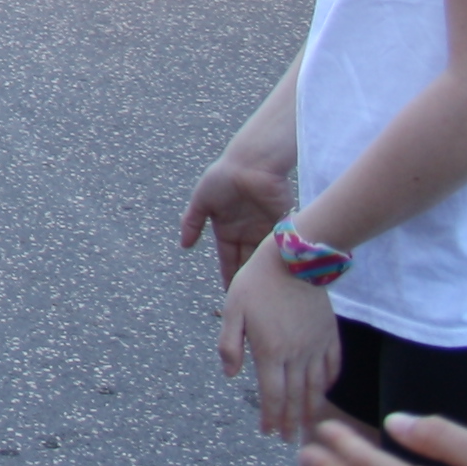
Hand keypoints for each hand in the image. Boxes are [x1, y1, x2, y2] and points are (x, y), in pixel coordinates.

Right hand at [177, 148, 290, 286]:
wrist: (251, 164)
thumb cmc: (223, 178)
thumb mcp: (202, 201)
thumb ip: (192, 222)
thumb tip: (184, 246)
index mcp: (227, 229)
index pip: (228, 259)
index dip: (229, 275)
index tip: (230, 295)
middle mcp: (246, 233)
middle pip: (248, 262)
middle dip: (248, 279)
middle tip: (251, 301)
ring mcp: (265, 230)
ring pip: (264, 258)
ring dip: (265, 274)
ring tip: (267, 295)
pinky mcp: (282, 225)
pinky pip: (280, 246)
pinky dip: (281, 259)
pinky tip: (282, 277)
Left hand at [218, 247, 342, 440]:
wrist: (295, 259)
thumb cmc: (257, 283)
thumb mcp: (232, 310)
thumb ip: (230, 345)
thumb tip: (231, 376)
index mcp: (271, 351)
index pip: (272, 395)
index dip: (272, 417)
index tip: (270, 433)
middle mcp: (297, 355)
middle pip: (296, 397)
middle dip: (292, 421)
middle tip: (289, 439)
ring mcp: (317, 346)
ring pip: (316, 387)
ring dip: (312, 409)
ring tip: (308, 425)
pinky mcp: (331, 336)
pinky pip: (333, 367)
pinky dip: (329, 383)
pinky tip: (325, 392)